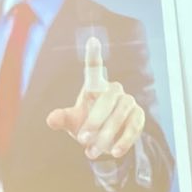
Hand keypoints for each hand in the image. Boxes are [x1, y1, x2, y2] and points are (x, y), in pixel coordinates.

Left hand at [45, 37, 145, 160]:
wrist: (107, 142)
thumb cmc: (86, 126)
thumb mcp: (72, 123)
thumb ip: (62, 119)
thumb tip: (51, 119)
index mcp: (95, 86)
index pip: (94, 68)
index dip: (94, 54)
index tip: (92, 40)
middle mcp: (113, 90)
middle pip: (107, 99)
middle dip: (95, 121)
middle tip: (83, 140)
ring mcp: (128, 102)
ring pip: (120, 114)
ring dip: (106, 135)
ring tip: (93, 151)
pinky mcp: (139, 116)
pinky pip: (133, 126)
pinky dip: (124, 140)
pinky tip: (115, 152)